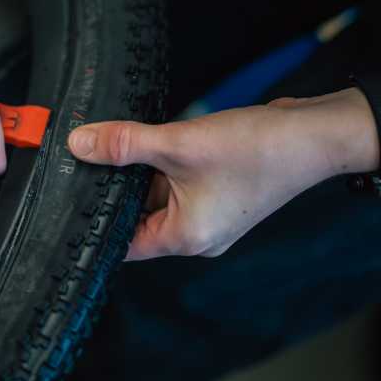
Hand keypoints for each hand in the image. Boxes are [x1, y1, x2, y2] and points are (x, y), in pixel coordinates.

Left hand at [66, 92, 377, 259]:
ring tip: (113, 146)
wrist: (314, 135)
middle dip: (113, 190)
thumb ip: (124, 144)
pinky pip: (176, 184)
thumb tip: (79, 143)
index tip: (66, 200)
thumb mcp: (179, 143)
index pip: (121, 245)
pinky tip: (148, 142)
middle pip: (136, 219)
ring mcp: (209, 214)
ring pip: (155, 197)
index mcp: (185, 238)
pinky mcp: (218, 191)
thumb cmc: (256, 149)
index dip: (92, 224)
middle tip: (83, 162)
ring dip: (138, 174)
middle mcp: (196, 235)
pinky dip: (160, 166)